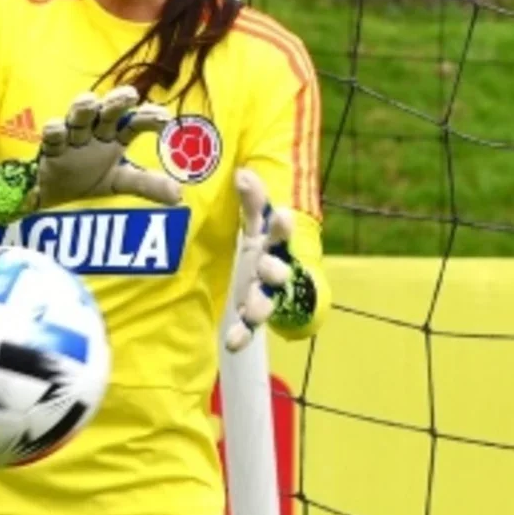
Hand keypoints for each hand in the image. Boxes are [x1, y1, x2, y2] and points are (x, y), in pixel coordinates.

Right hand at [33, 86, 182, 209]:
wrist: (54, 194)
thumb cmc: (90, 178)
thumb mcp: (121, 181)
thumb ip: (147, 185)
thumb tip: (179, 195)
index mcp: (115, 136)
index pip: (134, 123)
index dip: (148, 118)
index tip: (165, 118)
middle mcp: (95, 132)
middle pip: (106, 113)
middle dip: (116, 102)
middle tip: (130, 94)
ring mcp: (72, 138)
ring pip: (78, 120)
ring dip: (82, 110)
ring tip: (89, 101)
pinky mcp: (51, 150)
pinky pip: (53, 139)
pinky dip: (53, 131)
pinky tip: (56, 127)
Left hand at [224, 168, 295, 351]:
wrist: (268, 278)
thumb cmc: (260, 243)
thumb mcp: (254, 221)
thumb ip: (250, 199)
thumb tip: (242, 171)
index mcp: (273, 243)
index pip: (280, 232)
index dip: (281, 225)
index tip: (282, 215)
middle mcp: (273, 269)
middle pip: (279, 271)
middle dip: (275, 269)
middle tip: (268, 268)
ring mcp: (264, 293)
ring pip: (267, 302)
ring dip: (260, 306)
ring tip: (251, 311)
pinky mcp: (252, 312)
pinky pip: (249, 326)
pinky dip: (242, 334)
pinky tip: (232, 342)